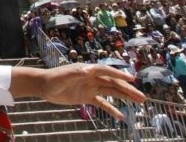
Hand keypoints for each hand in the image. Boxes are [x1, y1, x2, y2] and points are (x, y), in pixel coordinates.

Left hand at [11, 64, 144, 120]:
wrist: (43, 86)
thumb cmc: (53, 78)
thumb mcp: (64, 76)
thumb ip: (76, 73)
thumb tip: (89, 69)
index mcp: (89, 70)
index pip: (108, 72)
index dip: (120, 75)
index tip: (132, 80)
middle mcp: (93, 78)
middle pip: (114, 83)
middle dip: (128, 90)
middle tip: (142, 97)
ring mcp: (91, 87)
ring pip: (112, 92)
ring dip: (125, 97)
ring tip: (139, 102)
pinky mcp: (87, 97)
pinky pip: (102, 103)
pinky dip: (111, 109)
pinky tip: (121, 116)